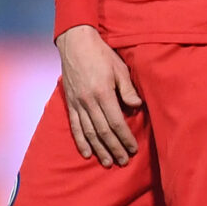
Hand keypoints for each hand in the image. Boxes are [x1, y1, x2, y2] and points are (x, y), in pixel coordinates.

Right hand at [55, 25, 141, 165]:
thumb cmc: (101, 54)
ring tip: (108, 162)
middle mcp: (88, 101)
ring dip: (99, 149)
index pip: (116, 122)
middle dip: (114, 148)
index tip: (133, 148)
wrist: (75, 43)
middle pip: (103, 131)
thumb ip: (127, 90)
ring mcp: (77, 103)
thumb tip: (136, 107)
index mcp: (103, 93)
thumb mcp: (120, 68)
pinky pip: (75, 126)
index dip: (125, 138)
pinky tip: (87, 153)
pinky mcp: (70, 103)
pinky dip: (81, 141)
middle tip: (124, 161)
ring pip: (89, 132)